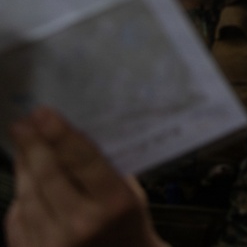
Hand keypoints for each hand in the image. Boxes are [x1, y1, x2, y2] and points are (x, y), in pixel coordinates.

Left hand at [5, 107, 164, 246]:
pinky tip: (24, 181)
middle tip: (21, 123)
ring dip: (23, 168)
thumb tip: (68, 136)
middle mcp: (82, 225)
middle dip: (33, 146)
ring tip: (22, 147)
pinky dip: (20, 198)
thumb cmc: (128, 224)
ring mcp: (54, 244)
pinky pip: (17, 220)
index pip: (83, 161)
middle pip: (49, 176)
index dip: (60, 134)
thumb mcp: (129, 193)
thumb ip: (102, 170)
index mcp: (114, 204)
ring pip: (28, 196)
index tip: (42, 113)